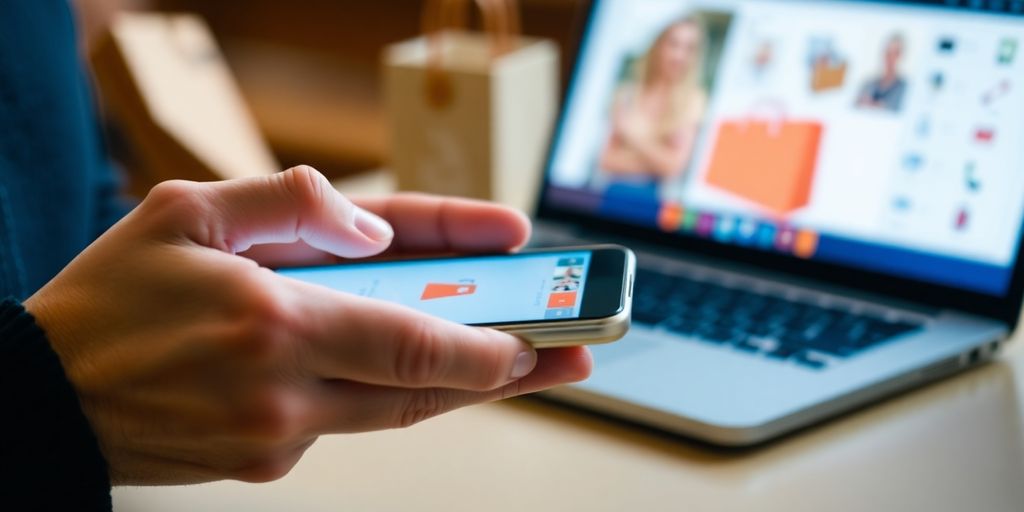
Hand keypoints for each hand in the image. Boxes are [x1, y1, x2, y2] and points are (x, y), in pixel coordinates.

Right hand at [25, 166, 591, 485]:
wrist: (46, 398)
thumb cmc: (111, 299)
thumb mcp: (188, 210)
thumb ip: (292, 203)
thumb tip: (373, 231)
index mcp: (269, 324)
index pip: (410, 342)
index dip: (487, 344)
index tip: (541, 335)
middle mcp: (283, 393)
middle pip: (424, 389)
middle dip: (509, 371)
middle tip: (571, 354)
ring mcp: (277, 439)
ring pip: (396, 410)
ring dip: (462, 384)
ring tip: (524, 361)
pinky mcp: (267, 463)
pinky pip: (348, 418)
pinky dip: (383, 386)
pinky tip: (403, 357)